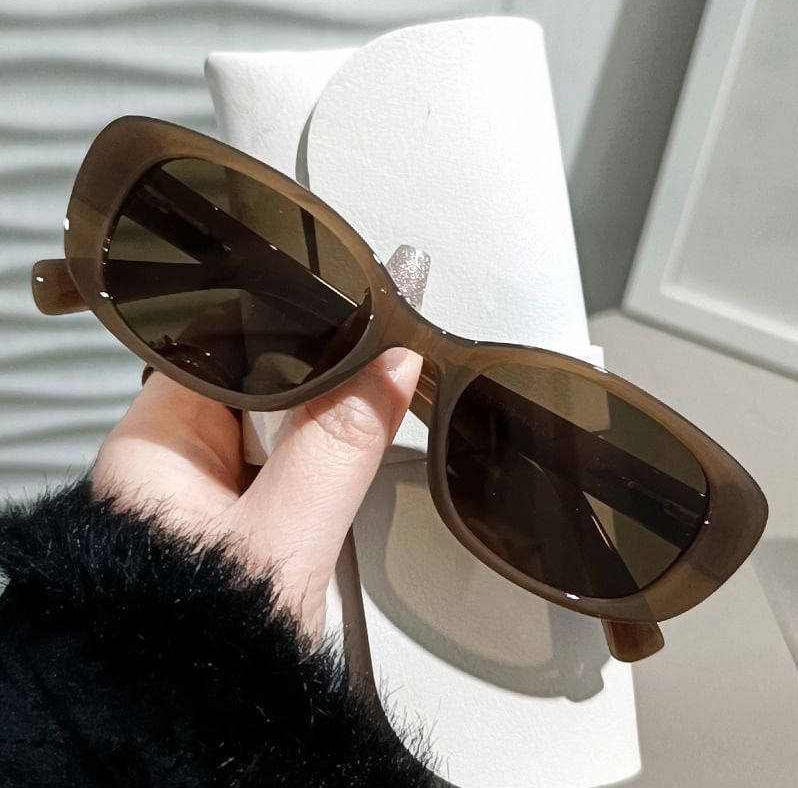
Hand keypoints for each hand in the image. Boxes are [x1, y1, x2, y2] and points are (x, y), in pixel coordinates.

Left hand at [92, 349, 421, 638]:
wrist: (216, 716)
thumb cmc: (208, 644)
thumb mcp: (286, 539)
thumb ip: (338, 448)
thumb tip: (388, 370)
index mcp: (153, 445)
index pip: (225, 349)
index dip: (292, 340)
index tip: (354, 337)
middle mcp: (171, 457)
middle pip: (256, 383)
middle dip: (313, 394)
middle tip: (348, 424)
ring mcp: (203, 482)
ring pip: (273, 422)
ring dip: (313, 436)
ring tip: (327, 475)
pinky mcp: (233, 507)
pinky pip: (280, 460)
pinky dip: (310, 466)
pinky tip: (324, 489)